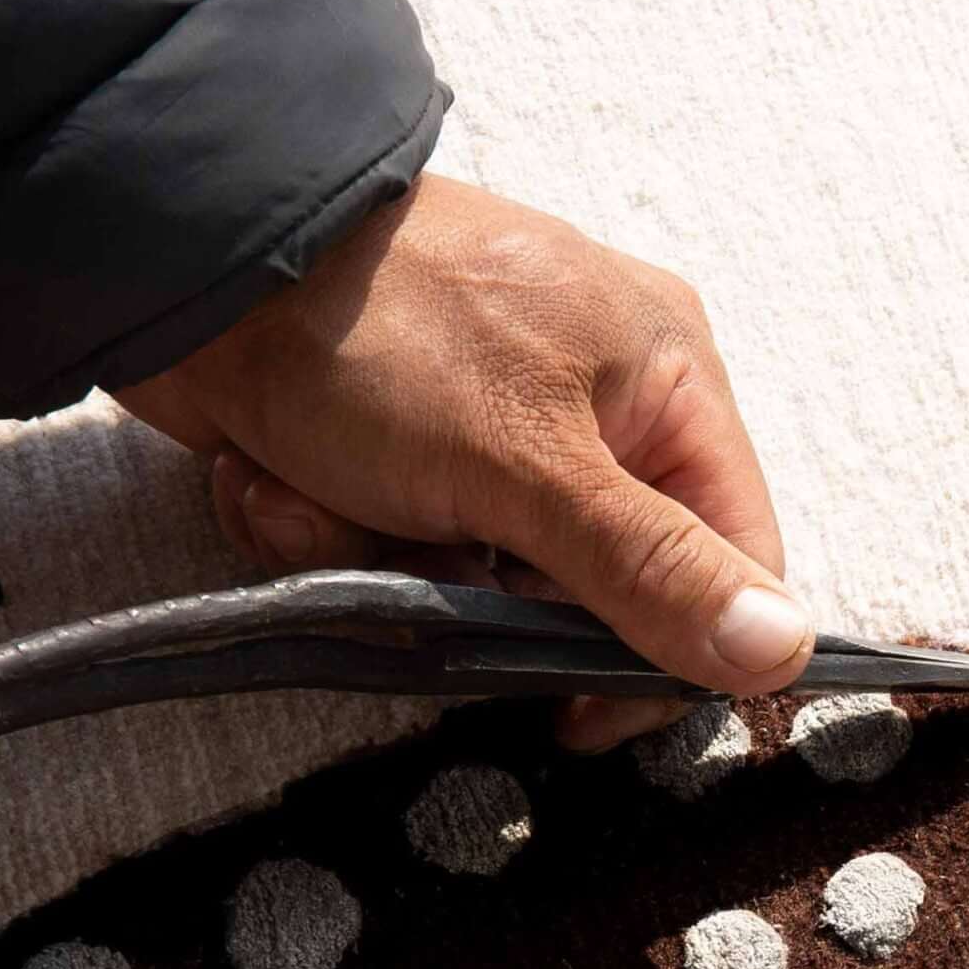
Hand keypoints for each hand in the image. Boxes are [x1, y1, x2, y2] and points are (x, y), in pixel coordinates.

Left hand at [120, 173, 812, 751]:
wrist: (187, 260)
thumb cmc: (380, 331)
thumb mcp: (527, 464)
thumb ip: (652, 570)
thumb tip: (781, 652)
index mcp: (666, 384)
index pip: (729, 568)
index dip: (664, 655)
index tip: (571, 708)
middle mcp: (597, 410)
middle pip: (591, 597)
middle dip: (479, 597)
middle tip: (418, 555)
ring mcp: (491, 436)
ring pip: (474, 592)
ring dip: (382, 570)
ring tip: (323, 490)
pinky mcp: (397, 459)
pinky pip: (389, 562)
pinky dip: (325, 538)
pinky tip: (280, 476)